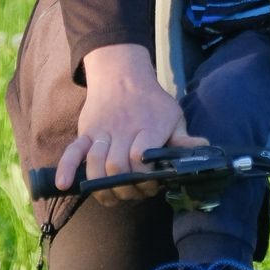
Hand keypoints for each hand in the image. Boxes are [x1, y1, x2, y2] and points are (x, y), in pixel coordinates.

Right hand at [55, 43, 202, 204]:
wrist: (122, 74)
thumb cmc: (151, 101)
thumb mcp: (173, 115)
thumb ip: (183, 138)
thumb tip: (204, 149)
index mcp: (148, 127)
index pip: (140, 158)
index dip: (144, 177)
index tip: (152, 184)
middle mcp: (123, 129)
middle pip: (117, 167)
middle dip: (126, 187)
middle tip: (135, 192)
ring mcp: (101, 132)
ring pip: (95, 163)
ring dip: (102, 185)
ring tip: (113, 195)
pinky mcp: (86, 132)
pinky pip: (72, 151)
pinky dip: (66, 168)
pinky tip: (65, 185)